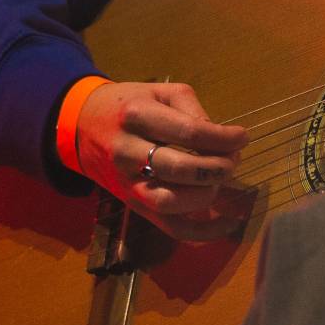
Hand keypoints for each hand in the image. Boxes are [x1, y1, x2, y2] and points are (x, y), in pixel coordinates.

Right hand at [74, 80, 250, 240]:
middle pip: (180, 169)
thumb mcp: (160, 92)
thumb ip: (192, 110)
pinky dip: (201, 231)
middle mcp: (127, 152)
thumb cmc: (130, 105)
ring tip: (220, 178)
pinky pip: (168, 227)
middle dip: (216, 167)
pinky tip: (227, 223)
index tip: (242, 137)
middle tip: (233, 159)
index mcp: (137, 116)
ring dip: (206, 194)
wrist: (82, 125)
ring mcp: (127, 183)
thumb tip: (222, 139)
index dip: (223, 138)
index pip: (189, 133)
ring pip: (170, 202)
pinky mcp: (132, 205)